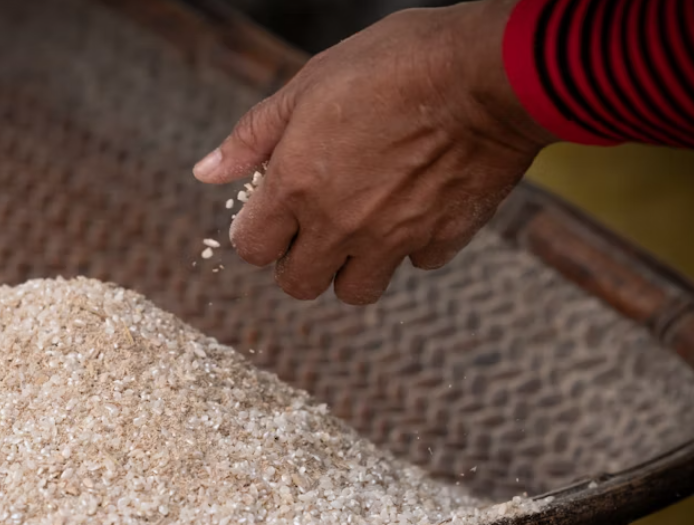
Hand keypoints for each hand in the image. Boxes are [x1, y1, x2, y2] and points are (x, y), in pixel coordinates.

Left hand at [193, 0, 554, 304]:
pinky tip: (416, 204)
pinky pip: (416, 263)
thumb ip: (252, 136)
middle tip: (315, 224)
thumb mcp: (307, 84)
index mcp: (296, 186)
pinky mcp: (442, 239)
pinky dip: (412, 245)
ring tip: (363, 224)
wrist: (488, 73)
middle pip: (298, 284)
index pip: (251, 248)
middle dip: (299, 260)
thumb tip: (205, 172)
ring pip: (356, 290)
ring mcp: (393, 238)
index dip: (258, 232)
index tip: (273, 212)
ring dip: (351, 266)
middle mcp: (339, 224)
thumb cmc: (395, 64)